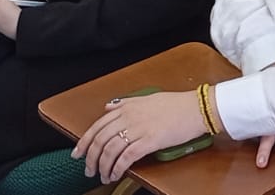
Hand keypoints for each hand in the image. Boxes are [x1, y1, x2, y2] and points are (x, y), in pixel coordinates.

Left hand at [74, 91, 204, 184]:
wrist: (196, 108)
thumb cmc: (176, 104)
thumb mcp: (147, 98)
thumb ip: (125, 103)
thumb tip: (109, 107)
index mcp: (127, 107)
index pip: (97, 126)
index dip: (84, 141)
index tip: (78, 153)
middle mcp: (129, 117)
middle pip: (100, 140)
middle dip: (91, 158)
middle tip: (89, 170)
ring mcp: (139, 129)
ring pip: (110, 150)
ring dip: (103, 166)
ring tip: (103, 176)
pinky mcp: (150, 141)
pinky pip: (127, 157)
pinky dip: (118, 168)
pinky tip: (116, 174)